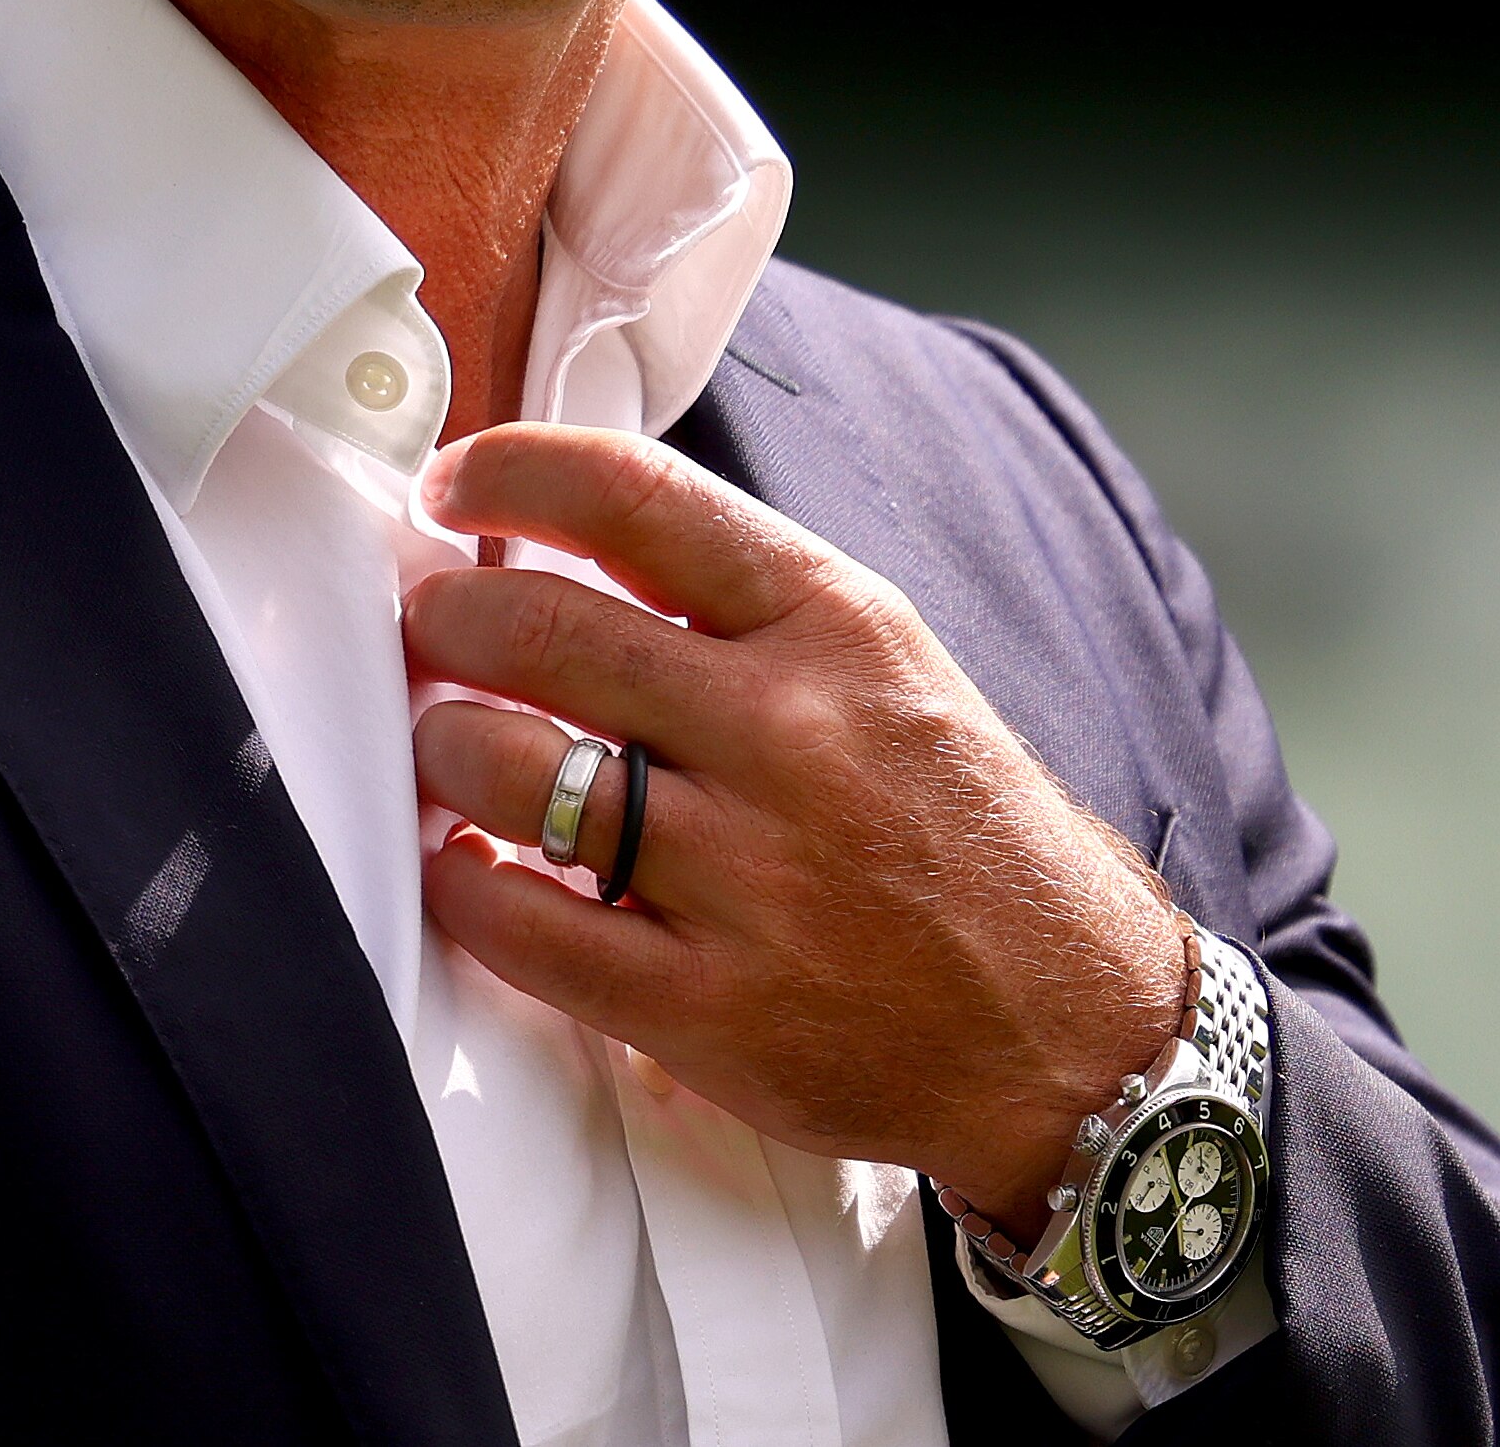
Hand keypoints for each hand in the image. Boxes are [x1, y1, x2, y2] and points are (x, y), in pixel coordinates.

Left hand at [405, 422, 1183, 1238]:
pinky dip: (462, 883)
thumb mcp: (887, 668)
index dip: (513, 471)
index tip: (453, 484)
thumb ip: (742, 607)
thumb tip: (564, 545)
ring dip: (443, 746)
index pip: (636, 496)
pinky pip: (523, 926)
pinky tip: (464, 862)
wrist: (1072, 1029)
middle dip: (447, 617)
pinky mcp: (710, 1007)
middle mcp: (790, 735)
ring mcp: (749, 877)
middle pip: (542, 630)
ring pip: (512, 771)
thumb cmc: (964, 834)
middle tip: (427, 627)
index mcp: (835, 626)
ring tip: (447, 746)